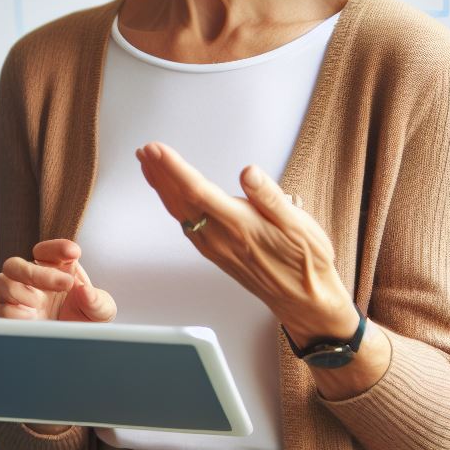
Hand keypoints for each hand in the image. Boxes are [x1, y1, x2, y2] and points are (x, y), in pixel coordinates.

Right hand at [0, 239, 116, 322]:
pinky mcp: (7, 318)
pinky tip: (32, 318)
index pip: (46, 251)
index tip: (74, 253)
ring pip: (1, 282)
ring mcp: (15, 298)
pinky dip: (13, 314)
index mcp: (53, 269)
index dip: (57, 248)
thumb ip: (97, 300)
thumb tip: (85, 291)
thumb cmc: (85, 321)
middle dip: (36, 271)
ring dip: (21, 292)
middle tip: (66, 283)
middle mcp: (30, 280)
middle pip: (16, 263)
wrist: (75, 347)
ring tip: (41, 303)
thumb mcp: (101, 311)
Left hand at [135, 141, 356, 342]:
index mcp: (239, 224)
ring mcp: (213, 245)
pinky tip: (168, 192)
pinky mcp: (213, 251)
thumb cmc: (304, 260)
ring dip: (161, 185)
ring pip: (178, 211)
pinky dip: (171, 202)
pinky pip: (184, 222)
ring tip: (149, 163)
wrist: (303, 299)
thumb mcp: (300, 225)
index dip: (173, 168)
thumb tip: (249, 173)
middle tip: (145, 149)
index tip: (156, 149)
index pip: (197, 191)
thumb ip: (270, 197)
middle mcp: (220, 236)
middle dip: (159, 171)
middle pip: (180, 199)